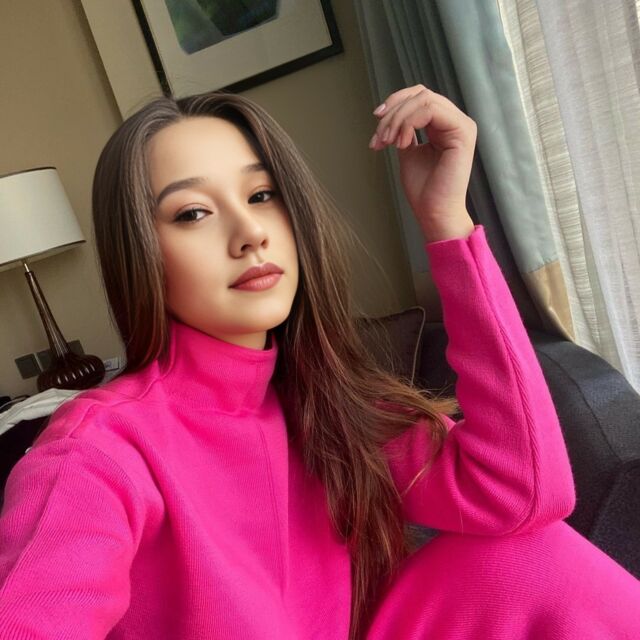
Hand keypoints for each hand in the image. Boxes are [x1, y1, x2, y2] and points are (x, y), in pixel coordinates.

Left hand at [369, 84, 476, 242]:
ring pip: (424, 99)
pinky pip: (431, 110)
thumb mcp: (409, 151)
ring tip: (388, 142)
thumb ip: (405, 131)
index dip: (395, 103)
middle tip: (380, 137)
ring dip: (398, 119)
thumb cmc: (423, 189)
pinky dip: (408, 122)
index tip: (376, 120)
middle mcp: (456, 121)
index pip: (420, 96)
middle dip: (393, 112)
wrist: (433, 213)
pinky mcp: (462, 132)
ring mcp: (461, 125)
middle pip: (420, 94)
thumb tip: (390, 115)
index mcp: (445, 124)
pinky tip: (401, 143)